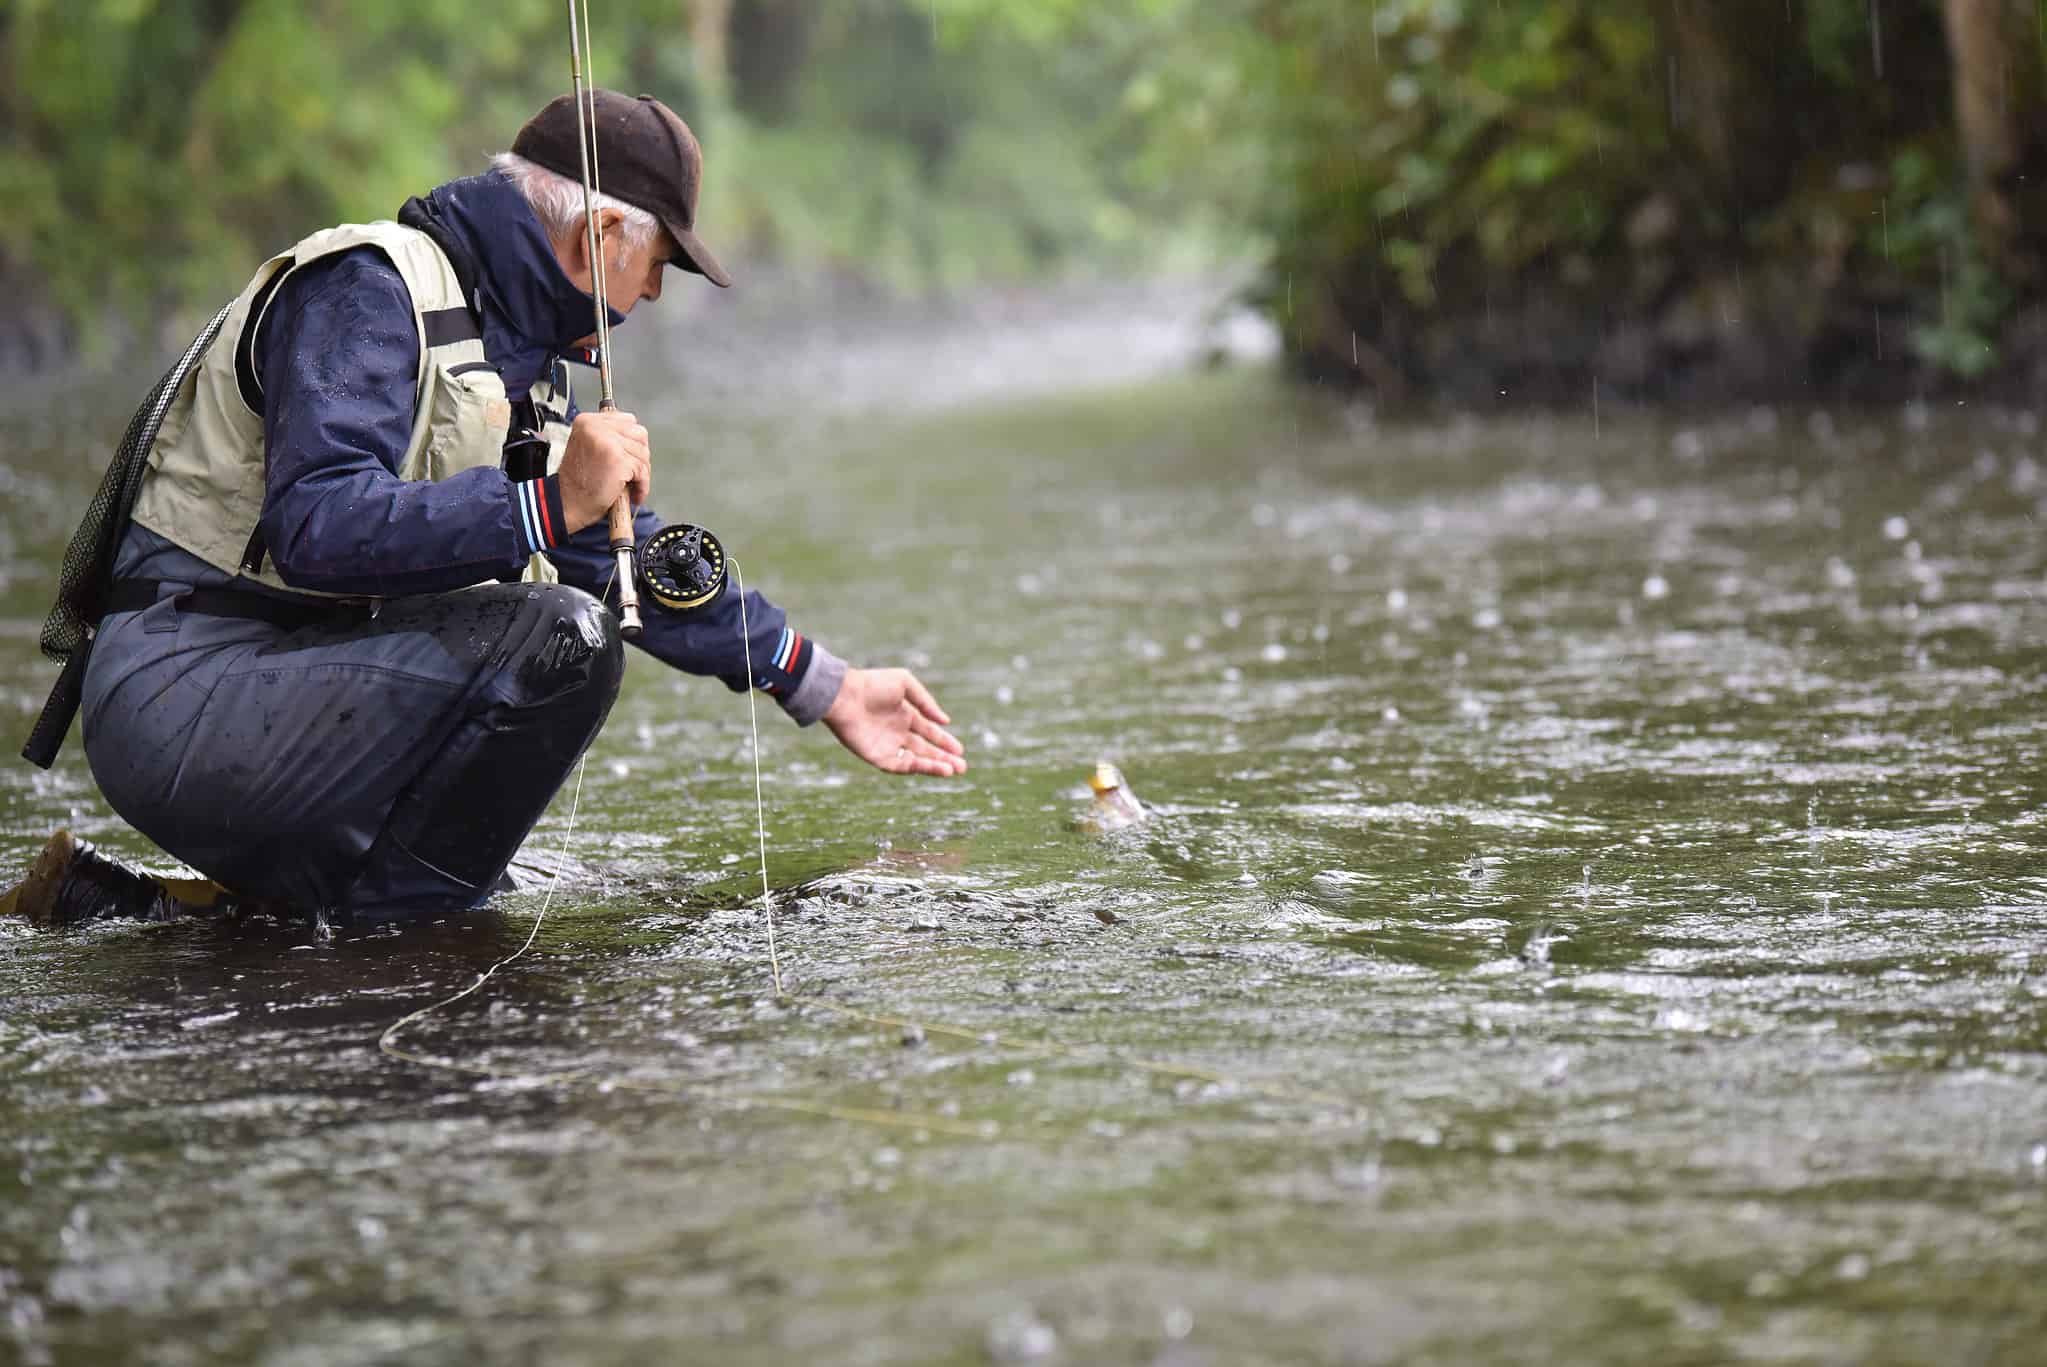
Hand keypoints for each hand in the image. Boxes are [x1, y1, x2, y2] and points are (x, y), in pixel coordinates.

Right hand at [557, 409, 651, 533]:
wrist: (567, 503)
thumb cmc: (576, 482)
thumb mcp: (586, 446)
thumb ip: (606, 436)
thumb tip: (633, 437)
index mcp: (587, 421)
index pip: (628, 420)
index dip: (632, 441)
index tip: (629, 455)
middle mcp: (597, 427)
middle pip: (639, 434)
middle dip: (640, 455)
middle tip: (634, 472)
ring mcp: (608, 442)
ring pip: (643, 452)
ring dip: (642, 472)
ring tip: (632, 484)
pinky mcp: (619, 460)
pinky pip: (643, 471)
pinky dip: (642, 485)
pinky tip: (634, 493)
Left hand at [823, 667, 967, 776]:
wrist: (844, 695)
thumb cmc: (873, 685)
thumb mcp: (905, 684)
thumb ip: (926, 702)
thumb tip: (945, 721)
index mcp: (905, 716)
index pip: (929, 732)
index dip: (945, 742)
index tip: (960, 750)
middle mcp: (897, 733)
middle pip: (925, 750)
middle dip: (944, 758)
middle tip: (962, 767)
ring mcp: (887, 746)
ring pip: (915, 761)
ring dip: (934, 766)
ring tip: (952, 770)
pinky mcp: (876, 756)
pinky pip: (899, 766)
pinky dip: (917, 768)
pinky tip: (932, 767)